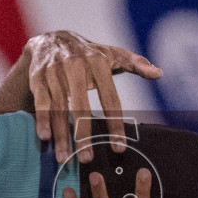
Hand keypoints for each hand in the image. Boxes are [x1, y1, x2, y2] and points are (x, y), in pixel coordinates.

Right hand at [24, 30, 161, 163]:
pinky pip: (41, 102)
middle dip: (83, 135)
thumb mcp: (112, 54)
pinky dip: (42, 120)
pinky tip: (45, 138)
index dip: (115, 124)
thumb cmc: (89, 53)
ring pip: (59, 108)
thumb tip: (159, 73)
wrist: (52, 38)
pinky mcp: (38, 77)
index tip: (118, 148)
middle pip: (81, 106)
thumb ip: (136, 64)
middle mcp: (75, 66)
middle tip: (87, 159)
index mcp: (98, 62)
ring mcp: (55, 72)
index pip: (110, 98)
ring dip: (61, 135)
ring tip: (65, 158)